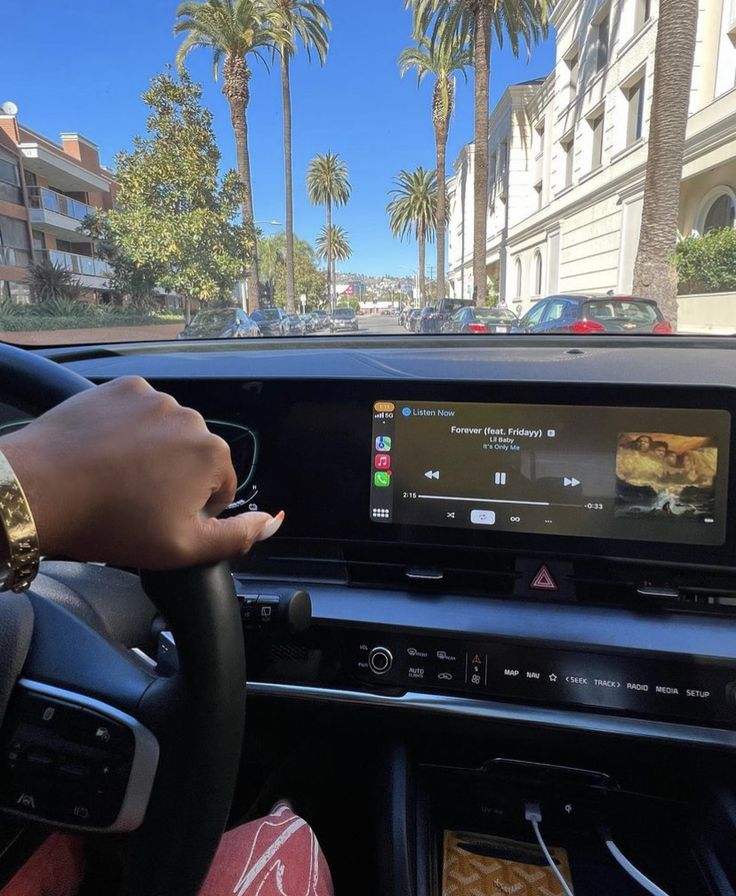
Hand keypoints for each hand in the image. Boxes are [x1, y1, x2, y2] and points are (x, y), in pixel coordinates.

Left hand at [0, 376, 282, 568]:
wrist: (41, 490)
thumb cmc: (113, 523)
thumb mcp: (184, 548)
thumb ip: (238, 536)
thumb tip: (272, 522)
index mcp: (212, 453)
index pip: (220, 488)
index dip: (193, 511)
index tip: (161, 520)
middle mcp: (191, 416)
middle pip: (194, 456)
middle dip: (174, 478)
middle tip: (136, 503)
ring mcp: (154, 398)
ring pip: (166, 433)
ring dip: (152, 452)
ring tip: (116, 477)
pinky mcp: (122, 388)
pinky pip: (137, 411)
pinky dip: (128, 429)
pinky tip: (105, 452)